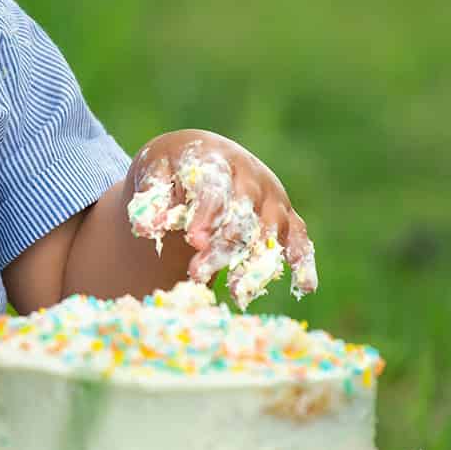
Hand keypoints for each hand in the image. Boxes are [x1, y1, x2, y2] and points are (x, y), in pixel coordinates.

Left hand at [125, 129, 316, 305]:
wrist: (200, 156)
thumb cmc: (172, 167)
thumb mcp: (153, 171)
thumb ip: (150, 197)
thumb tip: (146, 228)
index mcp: (217, 158)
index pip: (215, 186)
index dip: (207, 213)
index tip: (193, 240)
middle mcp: (250, 177)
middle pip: (243, 214)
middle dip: (223, 246)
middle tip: (197, 275)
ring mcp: (271, 197)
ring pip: (270, 232)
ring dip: (255, 262)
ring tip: (237, 293)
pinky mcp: (285, 216)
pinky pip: (299, 238)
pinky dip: (303, 260)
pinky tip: (305, 286)